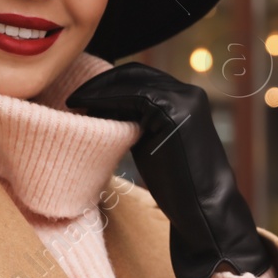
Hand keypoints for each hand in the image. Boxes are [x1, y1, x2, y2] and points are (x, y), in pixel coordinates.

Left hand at [67, 63, 272, 277]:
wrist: (203, 205)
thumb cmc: (178, 181)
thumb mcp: (154, 140)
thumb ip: (137, 120)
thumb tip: (102, 107)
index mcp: (186, 96)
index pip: (142, 75)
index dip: (110, 81)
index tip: (84, 94)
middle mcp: (188, 92)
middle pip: (135, 73)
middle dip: (101, 82)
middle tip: (73, 96)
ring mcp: (183, 99)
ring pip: (131, 82)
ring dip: (99, 90)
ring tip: (74, 103)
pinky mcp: (173, 112)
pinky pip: (131, 97)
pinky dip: (106, 100)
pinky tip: (88, 111)